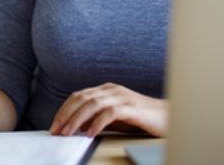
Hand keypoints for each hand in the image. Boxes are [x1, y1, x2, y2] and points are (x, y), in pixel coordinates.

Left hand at [49, 83, 167, 137]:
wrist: (169, 118)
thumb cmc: (140, 118)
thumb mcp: (114, 118)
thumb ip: (97, 118)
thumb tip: (76, 127)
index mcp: (106, 90)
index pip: (78, 96)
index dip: (64, 110)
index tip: (54, 126)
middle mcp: (112, 90)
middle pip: (82, 98)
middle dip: (66, 115)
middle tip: (56, 131)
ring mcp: (123, 97)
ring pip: (93, 104)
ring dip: (77, 120)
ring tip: (68, 133)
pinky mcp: (132, 108)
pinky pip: (110, 113)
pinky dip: (98, 123)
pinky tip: (91, 134)